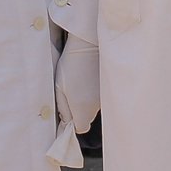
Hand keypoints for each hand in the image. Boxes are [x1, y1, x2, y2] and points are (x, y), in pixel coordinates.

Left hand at [47, 35, 99, 168]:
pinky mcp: (111, 85)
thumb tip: (66, 122)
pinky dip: (95, 89)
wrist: (90, 42)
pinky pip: (101, 95)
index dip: (71, 122)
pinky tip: (88, 75)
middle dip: (79, 110)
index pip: (80, 128)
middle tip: (70, 91)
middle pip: (87, 117)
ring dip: (86, 98)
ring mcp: (106, 96)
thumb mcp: (60, 87)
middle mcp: (97, 106)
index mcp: (83, 109)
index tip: (65, 110)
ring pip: (94, 105)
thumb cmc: (72, 64)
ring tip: (80, 80)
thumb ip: (63, 109)